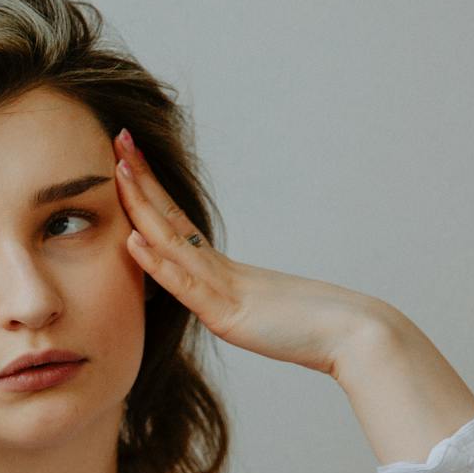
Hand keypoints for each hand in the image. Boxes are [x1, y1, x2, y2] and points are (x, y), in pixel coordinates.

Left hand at [111, 128, 390, 376]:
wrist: (354, 334)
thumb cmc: (312, 327)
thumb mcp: (260, 313)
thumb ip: (237, 304)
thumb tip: (218, 302)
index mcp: (222, 269)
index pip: (176, 222)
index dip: (150, 189)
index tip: (127, 158)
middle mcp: (218, 270)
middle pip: (170, 217)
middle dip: (139, 180)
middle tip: (119, 138)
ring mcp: (223, 288)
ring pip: (172, 241)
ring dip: (142, 206)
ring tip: (119, 170)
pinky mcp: (227, 314)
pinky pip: (186, 285)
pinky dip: (157, 263)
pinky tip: (133, 240)